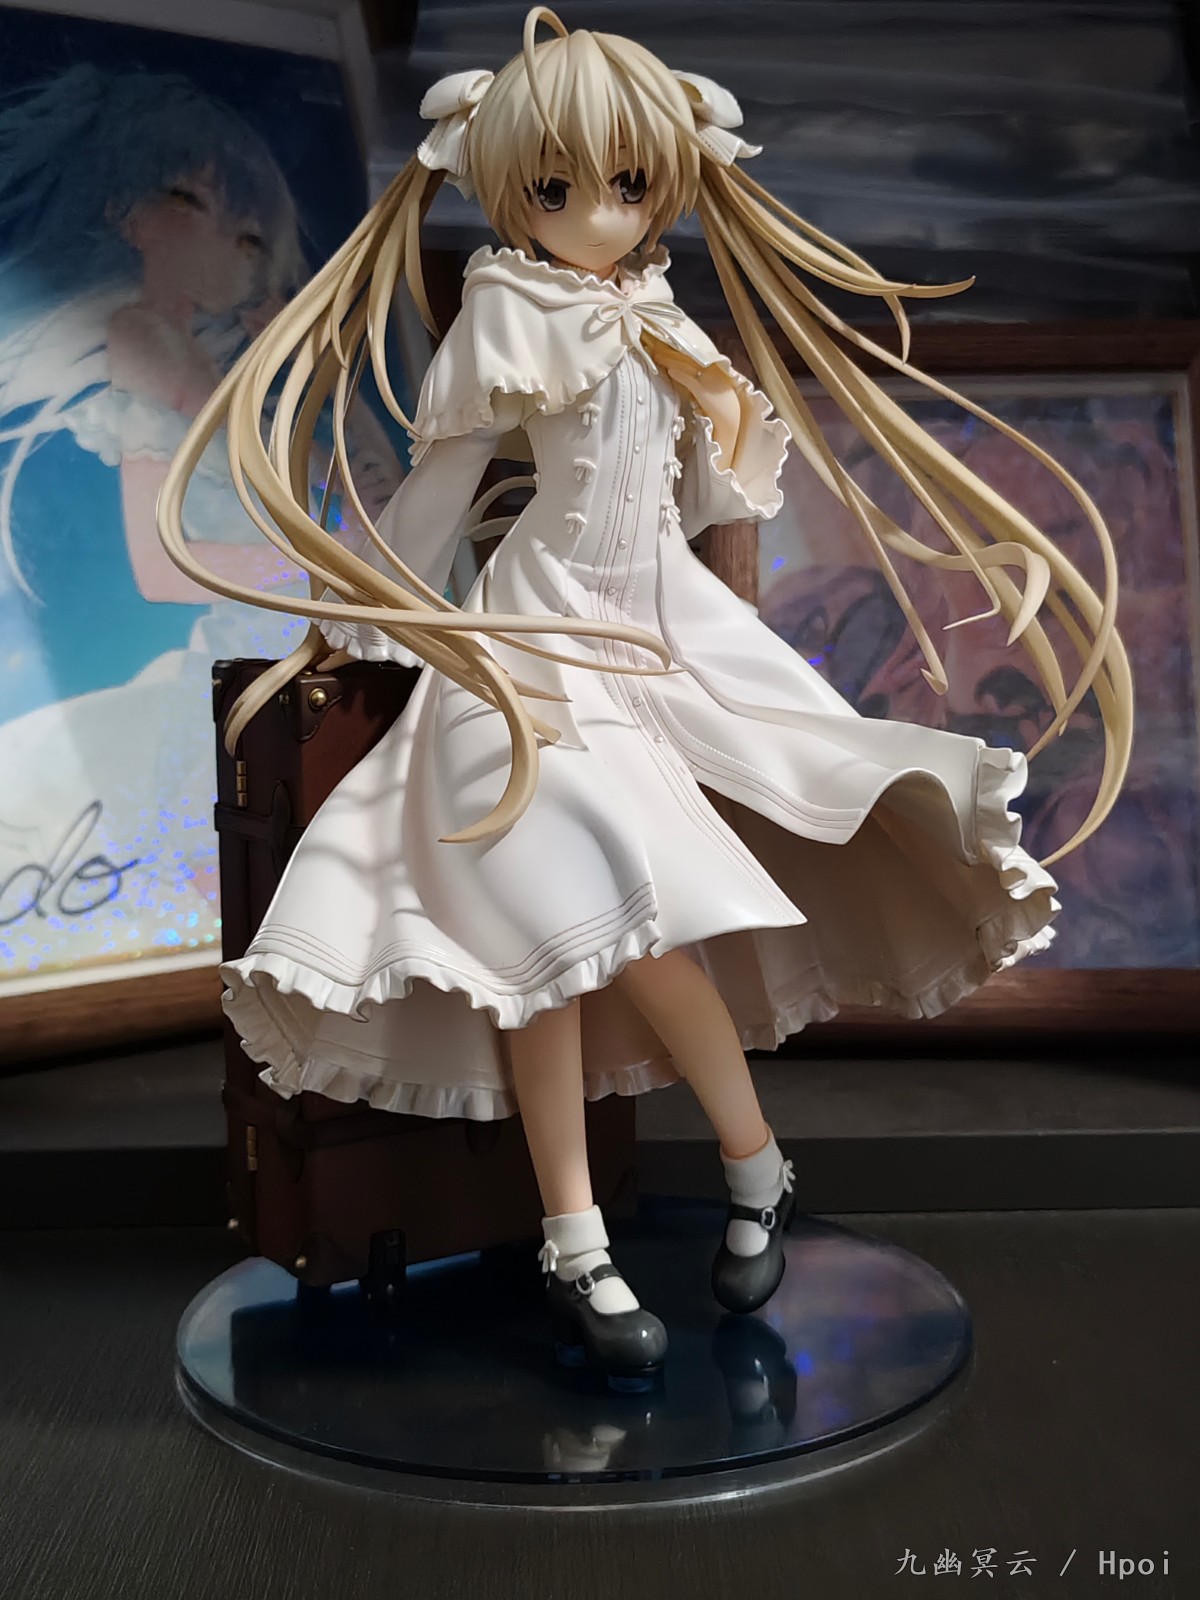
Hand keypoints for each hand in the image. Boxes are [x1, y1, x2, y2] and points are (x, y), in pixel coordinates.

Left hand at [645, 339, 741, 467]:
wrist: (729, 421)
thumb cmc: (718, 408)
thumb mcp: (707, 389)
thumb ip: (695, 381)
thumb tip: (679, 373)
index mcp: (714, 368)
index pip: (694, 354)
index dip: (679, 349)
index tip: (665, 344)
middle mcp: (712, 371)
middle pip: (688, 356)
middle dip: (671, 350)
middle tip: (655, 345)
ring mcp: (709, 380)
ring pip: (686, 364)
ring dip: (670, 359)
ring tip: (656, 355)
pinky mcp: (704, 391)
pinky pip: (689, 379)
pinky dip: (679, 374)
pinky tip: (669, 371)